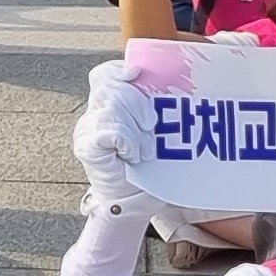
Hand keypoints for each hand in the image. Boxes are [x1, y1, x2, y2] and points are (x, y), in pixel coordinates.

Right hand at [73, 62, 171, 226]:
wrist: (132, 204)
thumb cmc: (148, 170)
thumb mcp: (153, 134)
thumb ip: (156, 111)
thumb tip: (189, 88)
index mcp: (106, 107)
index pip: (102, 76)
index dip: (117, 71)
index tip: (137, 73)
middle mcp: (92, 115)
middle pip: (108, 88)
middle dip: (136, 103)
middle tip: (151, 125)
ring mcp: (86, 130)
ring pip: (111, 109)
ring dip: (136, 130)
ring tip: (145, 150)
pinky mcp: (86, 147)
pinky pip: (109, 132)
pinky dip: (126, 142)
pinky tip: (132, 155)